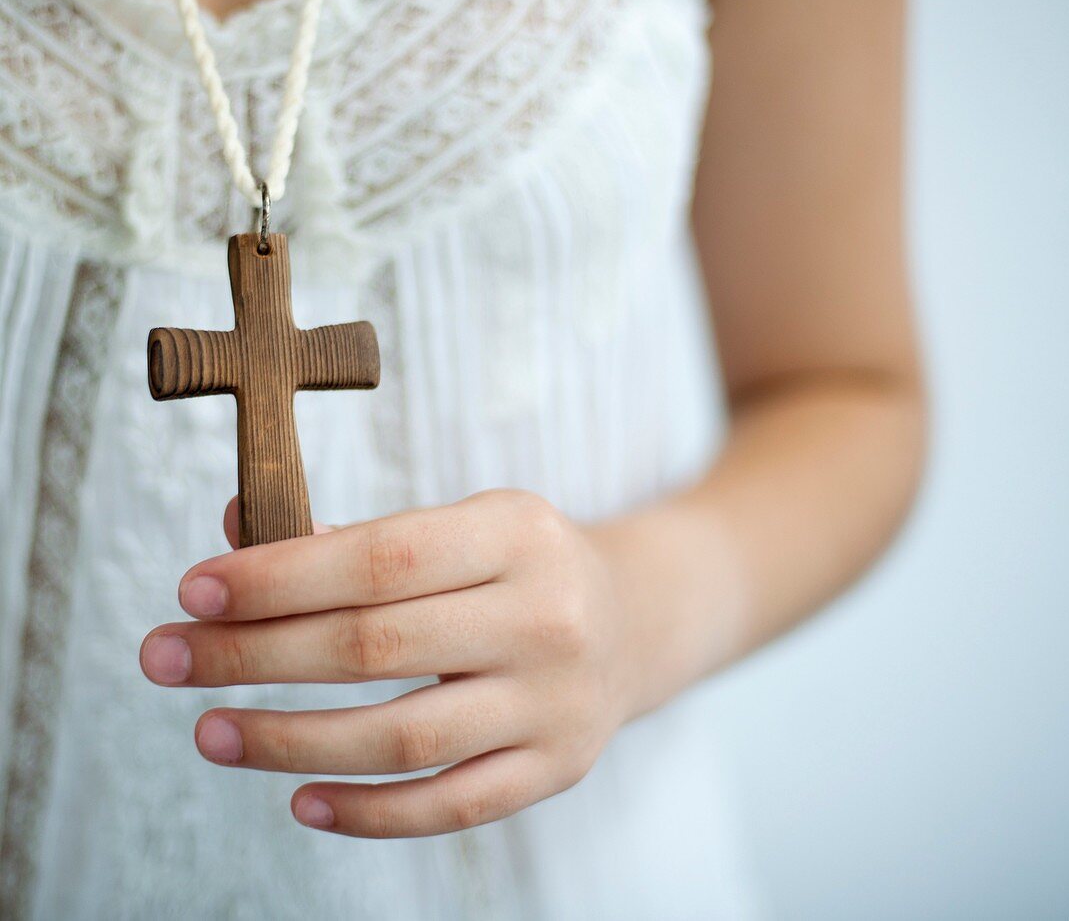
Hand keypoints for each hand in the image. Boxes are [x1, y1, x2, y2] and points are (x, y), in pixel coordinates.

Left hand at [139, 490, 637, 837]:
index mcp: (517, 532)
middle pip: (376, 645)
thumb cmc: (521, 564)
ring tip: (212, 730)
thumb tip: (236, 538)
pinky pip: (450, 804)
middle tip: (167, 658)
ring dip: (290, 740)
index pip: (381, 557)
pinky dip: (366, 811)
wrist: (633, 619)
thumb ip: (359, 537)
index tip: (195, 590)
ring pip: (403, 735)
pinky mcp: (557, 767)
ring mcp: (555, 700)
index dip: (279, 576)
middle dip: (254, 654)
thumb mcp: (462, 524)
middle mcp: (546, 615)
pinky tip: (298, 798)